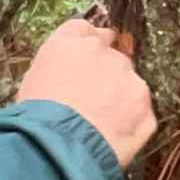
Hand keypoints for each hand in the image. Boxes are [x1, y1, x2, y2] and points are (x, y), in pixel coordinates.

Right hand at [16, 18, 155, 168]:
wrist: (58, 148)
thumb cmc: (35, 117)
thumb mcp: (32, 82)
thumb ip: (57, 67)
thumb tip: (66, 73)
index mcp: (72, 43)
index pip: (83, 30)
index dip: (85, 46)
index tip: (83, 61)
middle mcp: (106, 54)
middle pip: (111, 57)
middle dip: (104, 74)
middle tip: (89, 100)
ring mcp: (131, 81)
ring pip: (129, 85)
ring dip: (119, 99)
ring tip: (98, 126)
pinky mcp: (146, 110)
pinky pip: (140, 115)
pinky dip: (130, 124)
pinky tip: (110, 139)